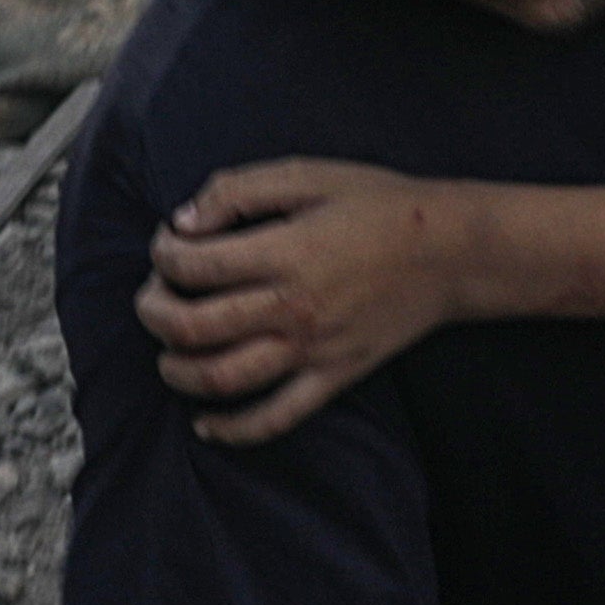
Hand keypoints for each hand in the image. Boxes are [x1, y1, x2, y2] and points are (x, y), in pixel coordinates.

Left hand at [137, 156, 463, 444]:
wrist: (452, 251)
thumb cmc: (380, 205)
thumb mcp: (308, 174)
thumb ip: (239, 191)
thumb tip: (183, 222)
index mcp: (284, 252)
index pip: (193, 265)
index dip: (163, 254)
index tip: (168, 244)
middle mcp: (292, 307)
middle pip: (194, 327)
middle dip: (154, 313)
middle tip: (152, 299)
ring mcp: (313, 349)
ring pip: (222, 379)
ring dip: (178, 371)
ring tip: (169, 354)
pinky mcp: (334, 377)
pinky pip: (276, 418)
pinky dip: (234, 430)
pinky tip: (207, 424)